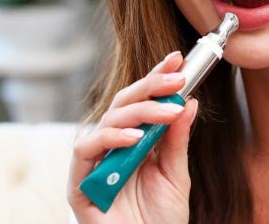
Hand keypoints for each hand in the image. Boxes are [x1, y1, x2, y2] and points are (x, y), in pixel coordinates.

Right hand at [67, 51, 197, 223]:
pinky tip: (135, 138)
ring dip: (139, 112)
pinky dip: (111, 139)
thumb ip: (177, 140)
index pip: (143, 101)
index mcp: (135, 141)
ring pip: (108, 121)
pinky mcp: (79, 182)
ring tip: (168, 112)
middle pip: (123, 104)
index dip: (156, 78)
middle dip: (150, 87)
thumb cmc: (161, 218)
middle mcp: (113, 147)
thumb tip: (189, 102)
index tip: (177, 60)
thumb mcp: (176, 174)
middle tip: (177, 79)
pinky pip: (87, 150)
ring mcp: (95, 162)